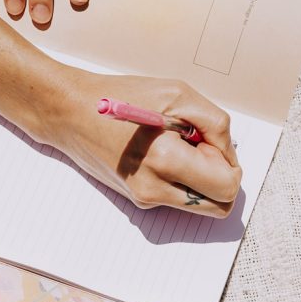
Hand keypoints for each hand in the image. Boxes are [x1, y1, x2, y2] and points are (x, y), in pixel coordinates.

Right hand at [32, 67, 241, 217]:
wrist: (70, 112)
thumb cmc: (122, 97)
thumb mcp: (179, 94)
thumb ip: (216, 126)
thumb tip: (230, 157)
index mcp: (167, 161)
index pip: (227, 187)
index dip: (230, 164)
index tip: (210, 143)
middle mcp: (156, 189)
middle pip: (220, 206)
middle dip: (221, 178)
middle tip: (200, 148)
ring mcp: (146, 199)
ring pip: (201, 206)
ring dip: (202, 180)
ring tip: (179, 148)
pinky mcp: (139, 200)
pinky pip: (179, 198)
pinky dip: (182, 179)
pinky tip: (161, 153)